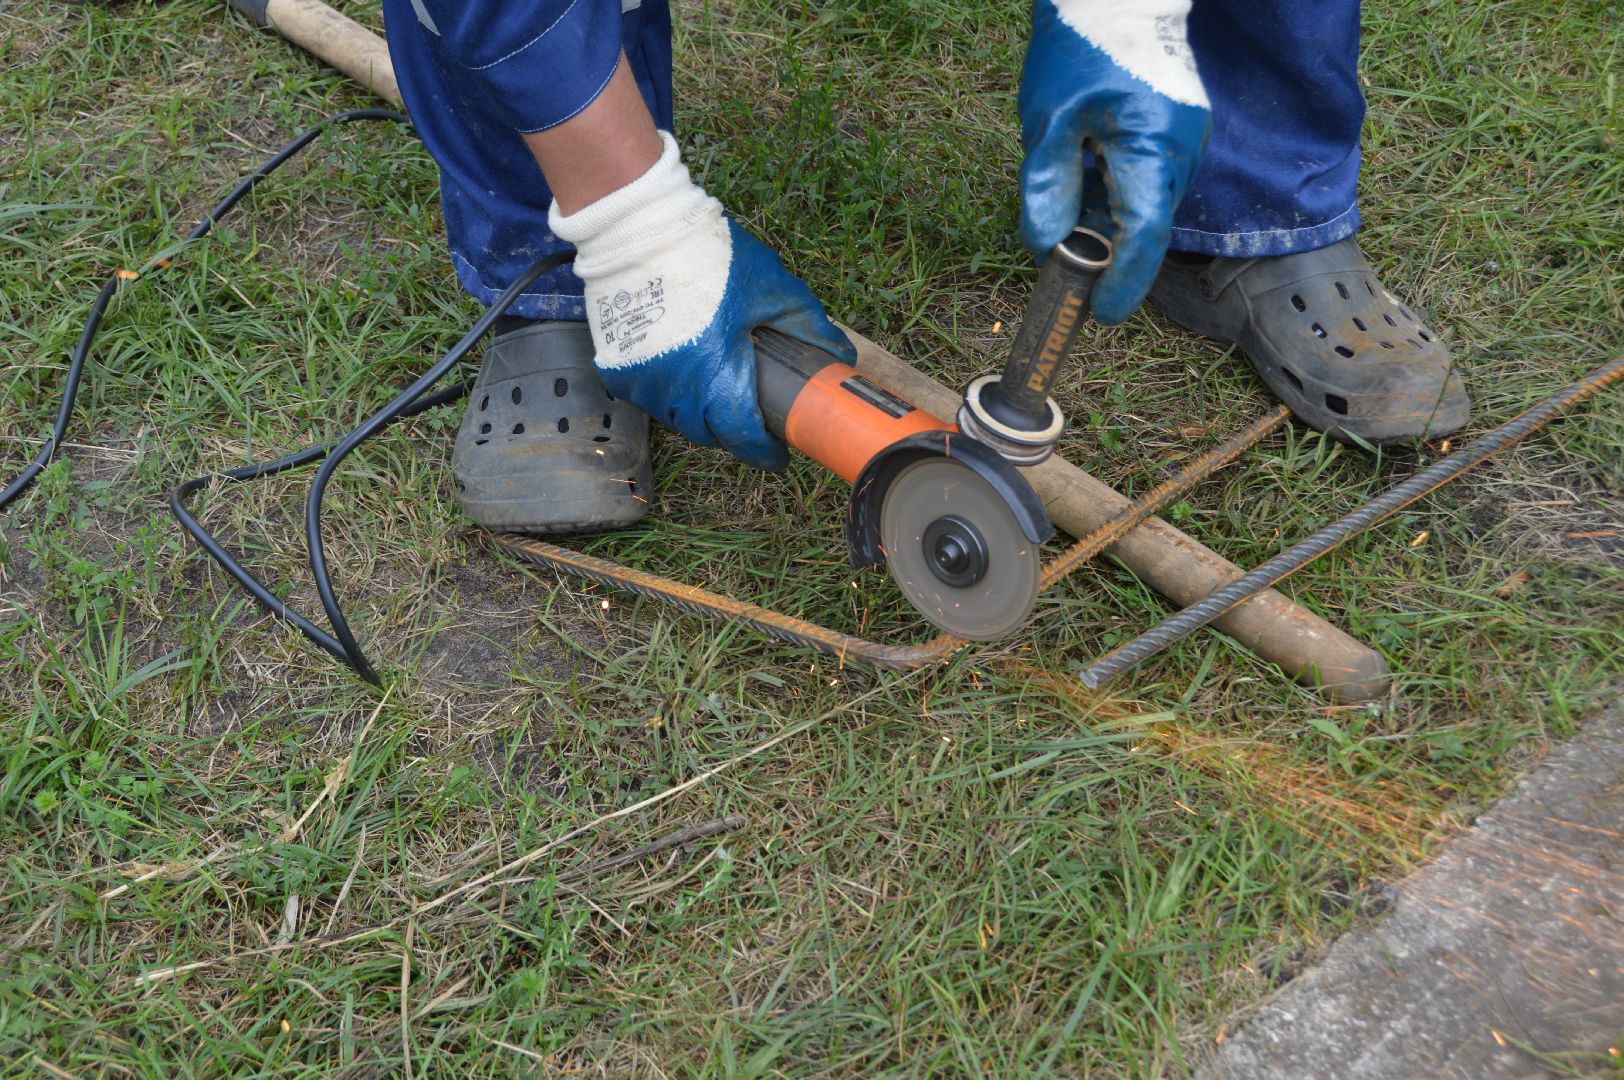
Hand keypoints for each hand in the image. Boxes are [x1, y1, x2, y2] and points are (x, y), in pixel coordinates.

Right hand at [551, 132, 854, 470]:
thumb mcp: (771, 287)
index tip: (778, 454)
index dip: (764, 453)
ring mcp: (643, 381)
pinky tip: (687, 376)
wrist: (640, 227)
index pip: (742, 438)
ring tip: (721, 395)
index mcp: (717, 376)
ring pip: (678, 420)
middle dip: (734, 434)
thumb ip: (808, 326)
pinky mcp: (619, 368)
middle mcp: (676, 389)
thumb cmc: (709, 255)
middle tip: (753, 418)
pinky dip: (671, 397)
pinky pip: (651, 399)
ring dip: (702, 416)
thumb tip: (838, 357)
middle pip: (709, 434)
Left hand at [1019, 0, 1211, 323]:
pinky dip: (1119, 197)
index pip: (1143, 233)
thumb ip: (1048, 188)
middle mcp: (1183, 150)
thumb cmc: (1080, 49)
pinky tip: (1087, 182)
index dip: (1123, 282)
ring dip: (1111, 224)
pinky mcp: (1180, 135)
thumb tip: (1046, 248)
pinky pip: (1150, 182)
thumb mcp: (1049, 122)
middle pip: (1148, 226)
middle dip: (1109, 258)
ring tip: (1068, 212)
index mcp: (1151, 145)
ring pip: (1149, 206)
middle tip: (1065, 275)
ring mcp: (1188, 142)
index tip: (1101, 314)